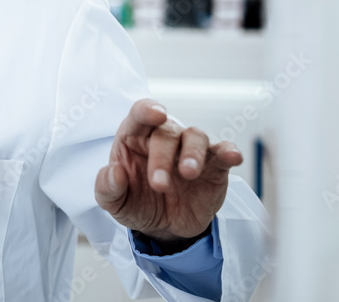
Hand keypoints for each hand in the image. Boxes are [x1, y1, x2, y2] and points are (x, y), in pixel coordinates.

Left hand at [94, 99, 242, 245]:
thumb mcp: (114, 202)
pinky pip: (223, 152)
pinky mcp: (213, 166)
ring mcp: (190, 149)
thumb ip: (106, 187)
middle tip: (159, 184)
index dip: (148, 110)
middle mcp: (163, 137)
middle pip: (167, 132)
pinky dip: (229, 151)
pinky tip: (232, 157)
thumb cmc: (136, 203)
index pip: (140, 112)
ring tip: (188, 174)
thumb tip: (114, 171)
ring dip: (193, 153)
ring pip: (196, 136)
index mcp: (135, 137)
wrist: (164, 228)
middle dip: (162, 157)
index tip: (156, 115)